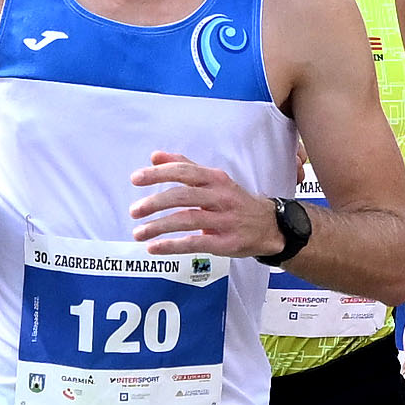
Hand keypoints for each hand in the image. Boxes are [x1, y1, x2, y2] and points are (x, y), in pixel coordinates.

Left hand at [127, 154, 274, 258]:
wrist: (270, 226)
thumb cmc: (235, 202)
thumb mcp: (214, 180)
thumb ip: (185, 167)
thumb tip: (155, 156)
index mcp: (216, 179)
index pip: (184, 172)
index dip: (158, 174)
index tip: (136, 179)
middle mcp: (221, 198)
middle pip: (183, 196)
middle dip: (155, 202)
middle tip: (134, 210)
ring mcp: (225, 221)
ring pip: (187, 220)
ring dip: (159, 226)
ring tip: (138, 232)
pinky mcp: (226, 243)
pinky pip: (195, 243)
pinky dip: (172, 246)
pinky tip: (154, 247)